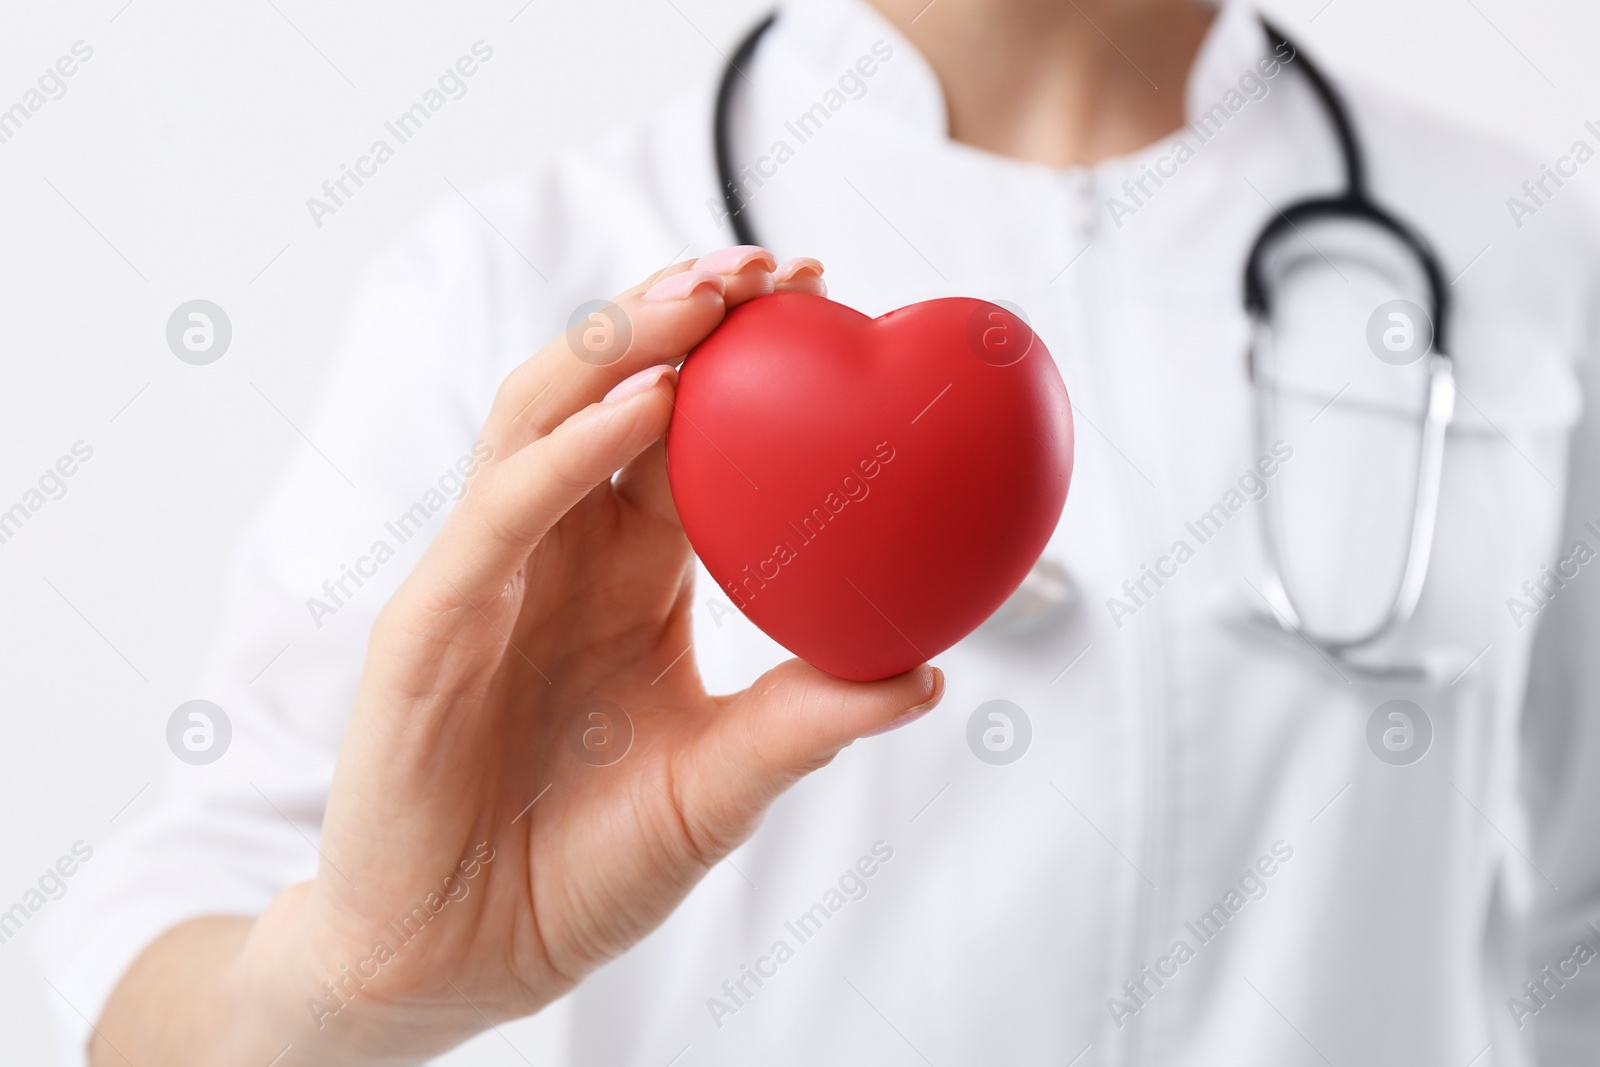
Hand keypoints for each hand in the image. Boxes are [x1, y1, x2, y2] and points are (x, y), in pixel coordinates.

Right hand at [171, 247, 940, 1064]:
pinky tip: (646, 404)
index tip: (831, 298)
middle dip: (682, 314)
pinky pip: (503, 512)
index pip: (683, 433)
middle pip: (608, 389)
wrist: (463, 958)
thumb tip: (928, 674)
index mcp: (625, 573)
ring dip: (623, 344)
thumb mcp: (719, 786)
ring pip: (541, 417)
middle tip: (778, 266)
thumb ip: (807, 722)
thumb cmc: (581, 867)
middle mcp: (557, 552)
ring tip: (709, 298)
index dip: (745, 360)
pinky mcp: (430, 622)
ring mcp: (488, 576)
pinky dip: (572, 449)